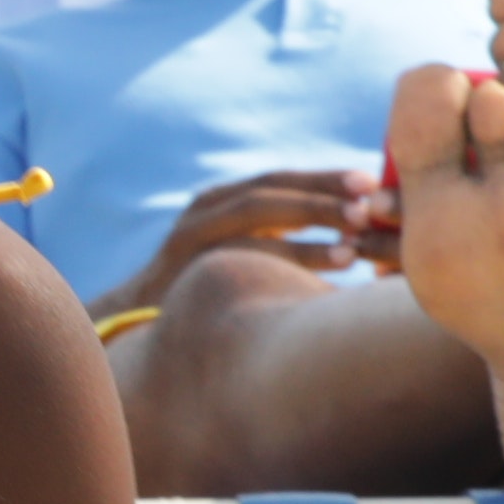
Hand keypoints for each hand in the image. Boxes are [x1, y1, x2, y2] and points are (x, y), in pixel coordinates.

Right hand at [114, 169, 376, 306]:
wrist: (131, 326)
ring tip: (361, 225)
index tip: (372, 180)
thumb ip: (274, 241)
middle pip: (271, 187)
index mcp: (219, 203)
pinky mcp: (186, 263)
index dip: (324, 177)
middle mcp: (204, 210)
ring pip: (258, 211)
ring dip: (314, 213)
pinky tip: (339, 260)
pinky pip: (248, 250)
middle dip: (324, 187)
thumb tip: (350, 237)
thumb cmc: (197, 299)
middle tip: (372, 195)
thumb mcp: (233, 257)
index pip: (278, 180)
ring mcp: (191, 233)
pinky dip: (298, 252)